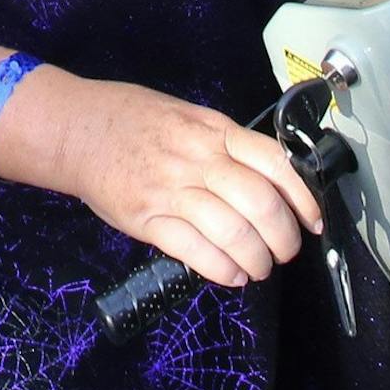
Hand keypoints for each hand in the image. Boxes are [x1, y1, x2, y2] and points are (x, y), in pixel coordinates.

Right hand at [54, 84, 321, 286]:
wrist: (76, 128)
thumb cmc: (132, 118)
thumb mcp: (186, 115)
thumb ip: (222, 143)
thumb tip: (267, 178)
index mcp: (211, 129)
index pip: (273, 162)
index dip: (302, 196)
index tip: (313, 220)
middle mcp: (196, 157)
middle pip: (260, 203)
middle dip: (283, 238)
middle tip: (284, 251)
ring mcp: (170, 189)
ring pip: (234, 233)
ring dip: (256, 260)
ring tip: (258, 267)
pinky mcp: (147, 219)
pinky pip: (197, 252)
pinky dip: (223, 270)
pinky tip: (230, 274)